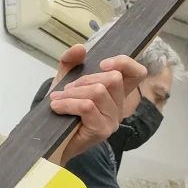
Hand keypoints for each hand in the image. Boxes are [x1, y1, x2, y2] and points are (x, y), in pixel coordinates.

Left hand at [49, 44, 145, 160]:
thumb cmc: (62, 109)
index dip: (124, 63)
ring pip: (98, 92)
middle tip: (67, 89)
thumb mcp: (65, 80)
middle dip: (85, 79)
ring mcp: (113, 119)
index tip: (102, 64)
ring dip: (72, 93)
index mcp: (116, 92)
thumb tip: (80, 48)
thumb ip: (71, 62)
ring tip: (57, 99)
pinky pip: (87, 106)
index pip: (137, 73)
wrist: (50, 139)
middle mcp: (120, 106)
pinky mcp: (102, 130)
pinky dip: (68, 103)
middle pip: (113, 79)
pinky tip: (56, 107)